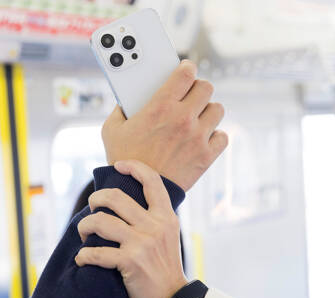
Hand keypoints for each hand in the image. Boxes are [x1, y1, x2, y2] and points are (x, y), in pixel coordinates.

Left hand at [75, 160, 187, 297]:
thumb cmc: (165, 269)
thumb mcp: (168, 237)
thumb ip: (153, 219)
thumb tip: (125, 202)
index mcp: (166, 217)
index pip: (152, 181)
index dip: (134, 167)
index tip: (118, 166)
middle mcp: (155, 226)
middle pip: (116, 198)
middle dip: (96, 200)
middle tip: (92, 208)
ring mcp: (142, 244)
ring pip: (101, 222)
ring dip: (85, 226)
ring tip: (84, 235)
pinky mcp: (130, 262)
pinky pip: (97, 253)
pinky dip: (84, 256)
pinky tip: (82, 259)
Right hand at [101, 60, 227, 190]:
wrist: (136, 193)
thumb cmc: (123, 160)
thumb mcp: (112, 129)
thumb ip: (122, 108)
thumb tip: (130, 98)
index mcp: (160, 106)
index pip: (186, 72)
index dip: (187, 68)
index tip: (185, 69)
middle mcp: (183, 118)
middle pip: (206, 87)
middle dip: (197, 89)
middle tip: (190, 95)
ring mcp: (197, 137)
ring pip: (217, 109)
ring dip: (208, 111)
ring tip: (197, 117)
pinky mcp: (205, 156)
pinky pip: (222, 136)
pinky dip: (215, 136)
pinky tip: (203, 137)